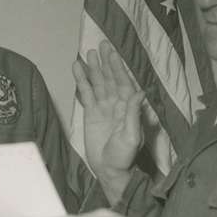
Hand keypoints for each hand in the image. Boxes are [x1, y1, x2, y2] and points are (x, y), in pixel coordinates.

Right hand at [75, 40, 144, 200]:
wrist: (109, 170)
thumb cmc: (124, 156)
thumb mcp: (132, 136)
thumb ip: (133, 114)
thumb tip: (139, 92)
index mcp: (129, 107)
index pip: (123, 82)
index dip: (118, 67)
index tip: (111, 53)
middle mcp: (117, 104)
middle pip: (110, 79)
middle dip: (105, 63)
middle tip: (100, 46)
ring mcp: (104, 108)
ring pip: (98, 84)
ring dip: (93, 69)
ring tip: (87, 54)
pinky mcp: (91, 114)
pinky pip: (86, 94)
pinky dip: (82, 82)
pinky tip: (77, 70)